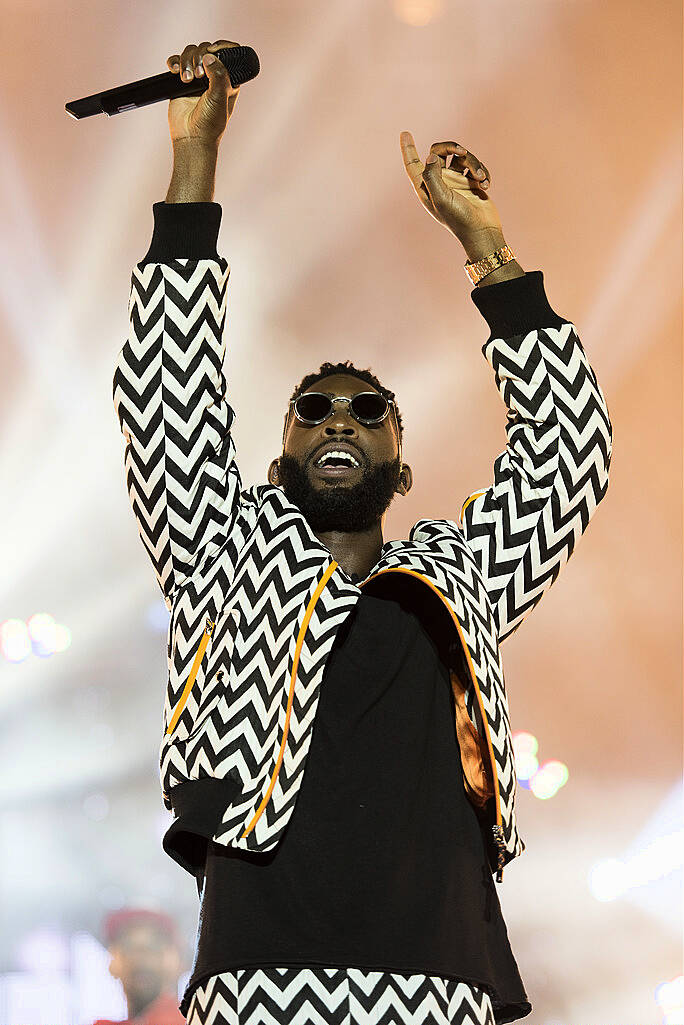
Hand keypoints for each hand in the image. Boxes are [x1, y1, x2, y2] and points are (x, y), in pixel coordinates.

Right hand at [166, 40, 240, 146]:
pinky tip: (174, 71)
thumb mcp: (219, 97)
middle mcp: (213, 75)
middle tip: (198, 75)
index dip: (221, 47)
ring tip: (186, 79)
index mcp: (228, 79)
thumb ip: (219, 75)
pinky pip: (176, 62)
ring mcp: (196, 77)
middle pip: (205, 49)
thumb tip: (210, 56)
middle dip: (199, 56)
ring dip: (186, 61)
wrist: (191, 138)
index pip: (228, 53)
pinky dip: (174, 62)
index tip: (214, 50)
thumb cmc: (210, 123)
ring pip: (190, 53)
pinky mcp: (180, 81)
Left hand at [400, 132, 503, 246]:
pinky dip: (482, 172)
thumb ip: (432, 176)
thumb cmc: (459, 219)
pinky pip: (475, 165)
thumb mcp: (441, 199)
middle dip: (451, 147)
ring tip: (480, 179)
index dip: (408, 149)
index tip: (405, 133)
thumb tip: (429, 157)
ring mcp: (455, 180)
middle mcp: (439, 181)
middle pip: (438, 152)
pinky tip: (486, 185)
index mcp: (426, 187)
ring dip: (473, 163)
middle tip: (462, 151)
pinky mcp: (470, 181)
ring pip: (461, 157)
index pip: (413, 164)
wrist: (482, 231)